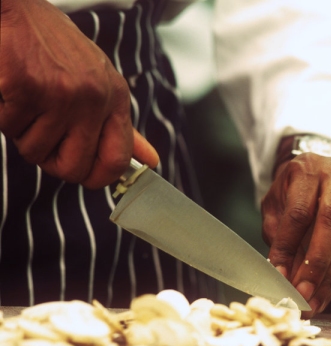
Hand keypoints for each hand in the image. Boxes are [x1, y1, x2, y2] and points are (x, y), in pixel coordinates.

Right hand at [0, 0, 158, 188]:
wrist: (16, 8)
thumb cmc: (55, 48)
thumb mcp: (99, 84)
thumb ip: (120, 127)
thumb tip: (150, 161)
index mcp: (115, 98)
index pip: (118, 160)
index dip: (97, 178)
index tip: (83, 175)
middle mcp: (94, 98)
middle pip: (74, 169)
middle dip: (51, 161)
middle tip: (42, 135)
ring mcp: (62, 94)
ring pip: (35, 151)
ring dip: (23, 133)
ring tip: (26, 100)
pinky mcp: (27, 88)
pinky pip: (9, 128)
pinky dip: (3, 114)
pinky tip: (10, 89)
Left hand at [262, 153, 330, 317]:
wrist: (319, 167)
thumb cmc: (292, 189)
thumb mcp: (275, 203)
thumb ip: (277, 233)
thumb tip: (280, 273)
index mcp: (308, 169)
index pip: (299, 212)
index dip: (289, 246)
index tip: (279, 275)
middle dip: (316, 264)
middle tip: (303, 294)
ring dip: (329, 277)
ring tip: (313, 303)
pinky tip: (325, 293)